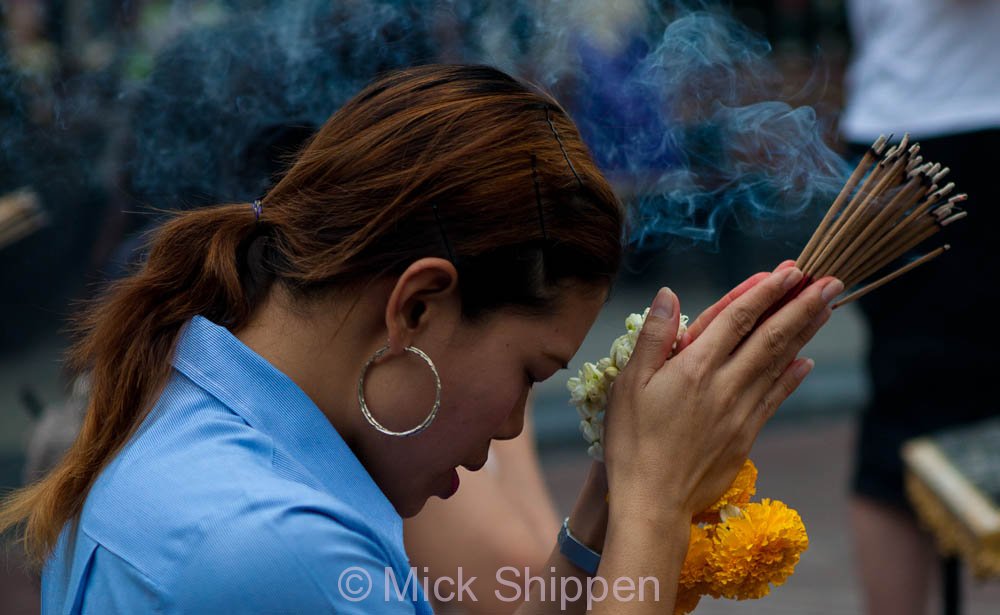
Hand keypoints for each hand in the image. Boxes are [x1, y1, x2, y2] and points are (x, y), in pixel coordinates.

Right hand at [603, 267, 841, 521]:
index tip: (790, 270)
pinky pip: (775, 398)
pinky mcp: (746, 434)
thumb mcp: (629, 384)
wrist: (653, 502)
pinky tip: (806, 361)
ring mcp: (740, 410)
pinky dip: (792, 376)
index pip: (737, 319)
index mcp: (694, 367)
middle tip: (830, 280)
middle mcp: (724, 384)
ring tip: (827, 307)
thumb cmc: (632, 442)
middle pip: (770, 336)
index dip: (765, 291)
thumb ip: (654, 337)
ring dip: (805, 332)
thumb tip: (669, 294)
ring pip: (779, 363)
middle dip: (802, 305)